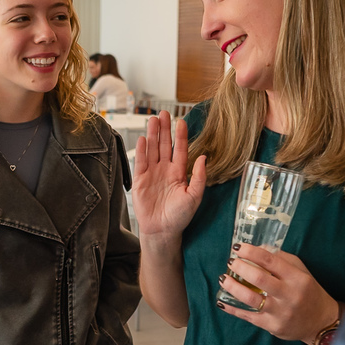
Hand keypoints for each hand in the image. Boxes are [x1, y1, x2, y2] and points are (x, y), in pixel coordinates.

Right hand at [133, 111, 206, 236]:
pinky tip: (144, 138)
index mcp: (179, 173)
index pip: (180, 149)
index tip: (181, 121)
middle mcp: (165, 170)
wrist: (162, 230)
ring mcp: (152, 173)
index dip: (181, 135)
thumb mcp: (194, 196)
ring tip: (153, 120)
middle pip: (165, 145)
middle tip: (163, 113)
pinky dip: (142, 150)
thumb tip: (203, 157)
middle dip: (164, 129)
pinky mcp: (140, 180)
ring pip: (152, 149)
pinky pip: (141, 161)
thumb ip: (199, 177)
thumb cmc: (180, 216)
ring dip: (153, 135)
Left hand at [216, 244, 339, 343]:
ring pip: (250, 299)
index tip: (238, 247)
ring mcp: (280, 312)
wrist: (320, 322)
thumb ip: (281, 259)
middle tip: (231, 262)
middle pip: (259, 279)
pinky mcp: (272, 326)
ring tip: (223, 278)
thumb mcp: (301, 272)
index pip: (271, 261)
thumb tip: (257, 248)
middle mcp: (290, 295)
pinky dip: (232, 308)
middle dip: (240, 268)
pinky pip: (248, 316)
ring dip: (232, 287)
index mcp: (297, 278)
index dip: (251, 252)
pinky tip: (221, 301)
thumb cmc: (308, 292)